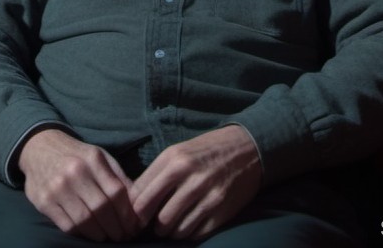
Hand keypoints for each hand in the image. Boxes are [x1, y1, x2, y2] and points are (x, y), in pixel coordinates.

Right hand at [18, 128, 140, 241]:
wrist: (39, 147)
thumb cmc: (76, 155)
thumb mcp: (99, 156)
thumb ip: (118, 176)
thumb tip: (137, 201)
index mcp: (93, 159)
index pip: (116, 192)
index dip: (127, 213)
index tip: (133, 225)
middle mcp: (75, 173)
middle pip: (101, 208)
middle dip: (115, 227)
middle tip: (122, 236)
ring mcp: (57, 188)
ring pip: (84, 220)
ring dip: (99, 234)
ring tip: (107, 237)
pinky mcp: (44, 202)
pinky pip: (67, 225)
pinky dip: (82, 233)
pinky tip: (90, 233)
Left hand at [130, 125, 261, 240]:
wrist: (247, 148)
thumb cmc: (207, 149)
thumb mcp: (179, 151)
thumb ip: (157, 173)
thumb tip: (135, 200)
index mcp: (175, 159)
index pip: (142, 195)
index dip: (135, 210)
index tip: (136, 215)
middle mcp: (191, 177)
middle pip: (159, 217)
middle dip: (152, 225)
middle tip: (153, 224)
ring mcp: (209, 196)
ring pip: (176, 230)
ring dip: (169, 232)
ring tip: (170, 225)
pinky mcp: (222, 211)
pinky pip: (196, 234)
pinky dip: (188, 233)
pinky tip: (188, 224)